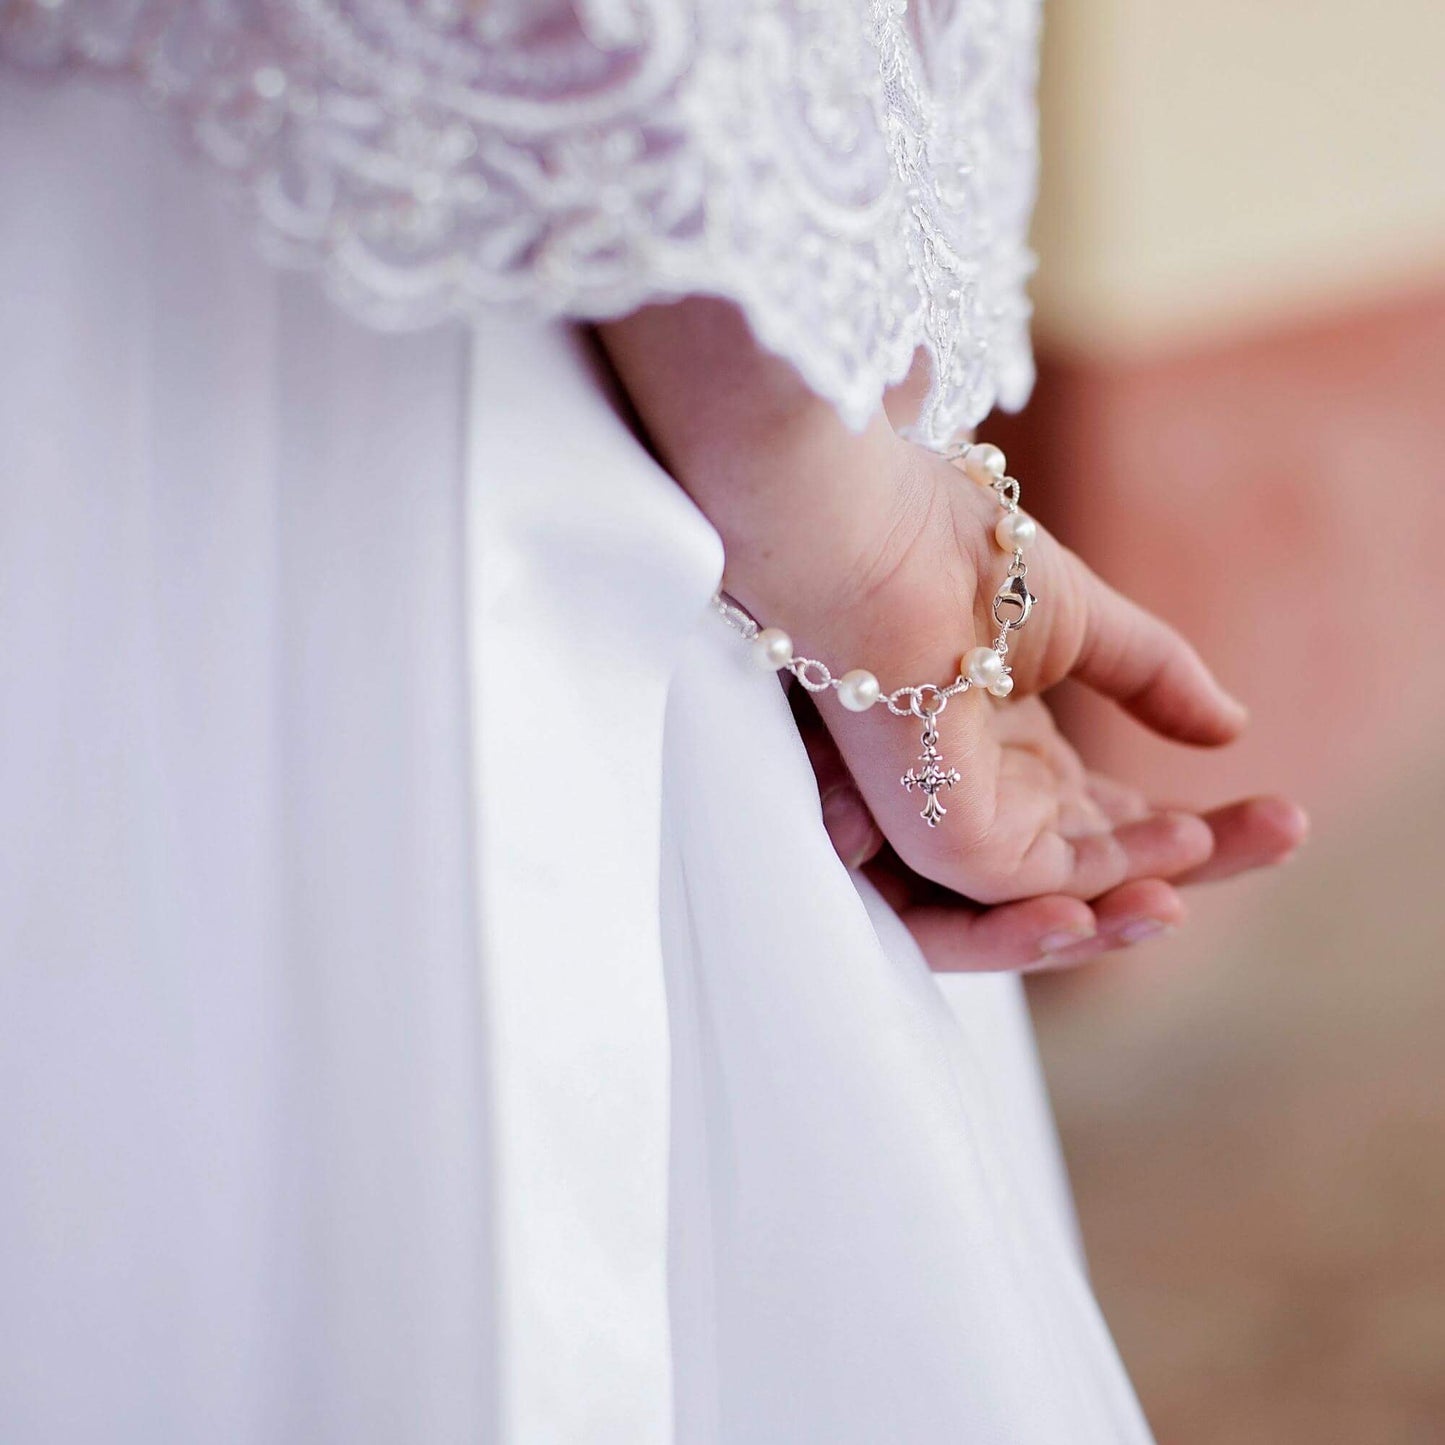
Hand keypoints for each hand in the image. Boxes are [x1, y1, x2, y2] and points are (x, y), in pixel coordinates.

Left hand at [597, 297, 1305, 911]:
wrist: (875, 539)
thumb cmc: (951, 560)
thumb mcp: (1080, 624)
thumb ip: (1151, 677)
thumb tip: (1233, 728)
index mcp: (1011, 758)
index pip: (1111, 821)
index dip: (1195, 827)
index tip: (1283, 814)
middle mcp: (983, 801)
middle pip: (1103, 866)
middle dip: (1196, 857)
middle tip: (1289, 828)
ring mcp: (957, 824)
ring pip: (1075, 893)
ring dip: (1163, 879)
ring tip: (1241, 842)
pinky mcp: (939, 838)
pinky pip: (1037, 889)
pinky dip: (1114, 876)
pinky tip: (1182, 843)